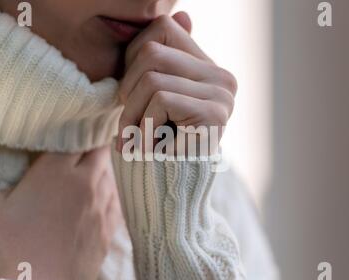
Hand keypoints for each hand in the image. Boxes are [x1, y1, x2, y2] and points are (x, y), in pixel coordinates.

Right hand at [0, 133, 120, 279]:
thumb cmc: (9, 253)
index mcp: (58, 174)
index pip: (78, 137)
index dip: (75, 130)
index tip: (69, 129)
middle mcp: (87, 185)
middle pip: (100, 151)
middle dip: (90, 145)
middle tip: (76, 147)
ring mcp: (103, 208)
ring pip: (111, 175)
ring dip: (100, 168)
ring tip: (85, 170)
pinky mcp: (110, 229)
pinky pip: (117, 200)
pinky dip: (109, 193)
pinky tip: (97, 199)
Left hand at [117, 12, 237, 154]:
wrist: (172, 192)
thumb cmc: (158, 145)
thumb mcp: (156, 99)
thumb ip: (166, 62)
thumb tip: (183, 14)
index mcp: (208, 69)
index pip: (163, 28)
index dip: (133, 56)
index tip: (133, 92)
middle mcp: (221, 77)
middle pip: (151, 51)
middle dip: (127, 89)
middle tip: (129, 123)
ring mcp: (221, 93)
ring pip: (151, 76)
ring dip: (131, 113)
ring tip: (136, 139)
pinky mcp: (214, 112)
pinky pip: (160, 98)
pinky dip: (144, 126)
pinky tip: (149, 147)